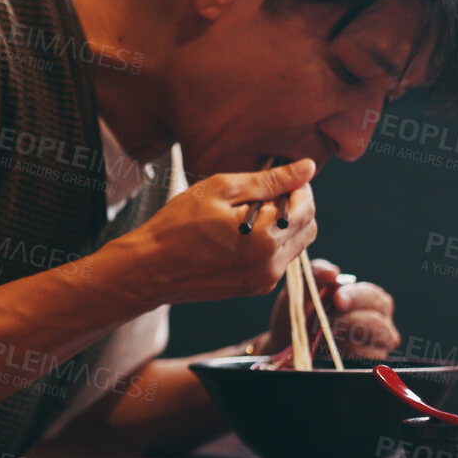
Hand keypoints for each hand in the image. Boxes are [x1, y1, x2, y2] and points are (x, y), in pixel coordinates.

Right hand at [111, 159, 318, 305]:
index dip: (297, 188)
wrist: (150, 268)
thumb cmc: (177, 225)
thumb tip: (307, 168)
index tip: (277, 179)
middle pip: (308, 228)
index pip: (307, 207)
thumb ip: (269, 180)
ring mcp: (263, 280)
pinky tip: (240, 235)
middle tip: (261, 196)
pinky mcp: (254, 288)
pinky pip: (277, 261)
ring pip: (295, 246)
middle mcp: (272, 265)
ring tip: (246, 215)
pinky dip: (270, 244)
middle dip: (294, 207)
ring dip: (282, 226)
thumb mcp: (220, 190)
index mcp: (266, 238)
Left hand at [254, 259, 399, 358]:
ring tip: (323, 334)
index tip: (337, 300)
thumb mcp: (301, 290)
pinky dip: (345, 353)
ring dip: (345, 338)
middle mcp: (380, 322)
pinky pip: (365, 359)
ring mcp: (377, 346)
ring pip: (373, 344)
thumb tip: (332, 272)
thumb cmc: (299, 313)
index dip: (358, 297)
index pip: (375, 298)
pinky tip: (329, 348)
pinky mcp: (369, 364)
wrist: (286, 344)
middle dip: (350, 321)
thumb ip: (315, 274)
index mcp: (369, 300)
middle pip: (379, 322)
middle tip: (327, 321)